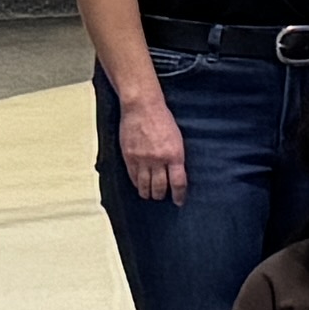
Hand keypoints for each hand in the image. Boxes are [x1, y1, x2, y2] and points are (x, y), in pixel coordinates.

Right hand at [111, 80, 186, 198]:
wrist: (142, 107)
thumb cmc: (163, 120)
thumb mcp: (177, 139)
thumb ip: (176, 157)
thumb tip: (176, 172)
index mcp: (175, 155)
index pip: (178, 183)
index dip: (179, 195)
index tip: (179, 201)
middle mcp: (159, 160)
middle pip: (160, 187)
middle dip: (161, 195)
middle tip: (161, 197)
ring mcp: (142, 159)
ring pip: (145, 184)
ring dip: (147, 193)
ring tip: (149, 195)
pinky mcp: (129, 156)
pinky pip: (133, 176)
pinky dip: (136, 183)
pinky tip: (139, 185)